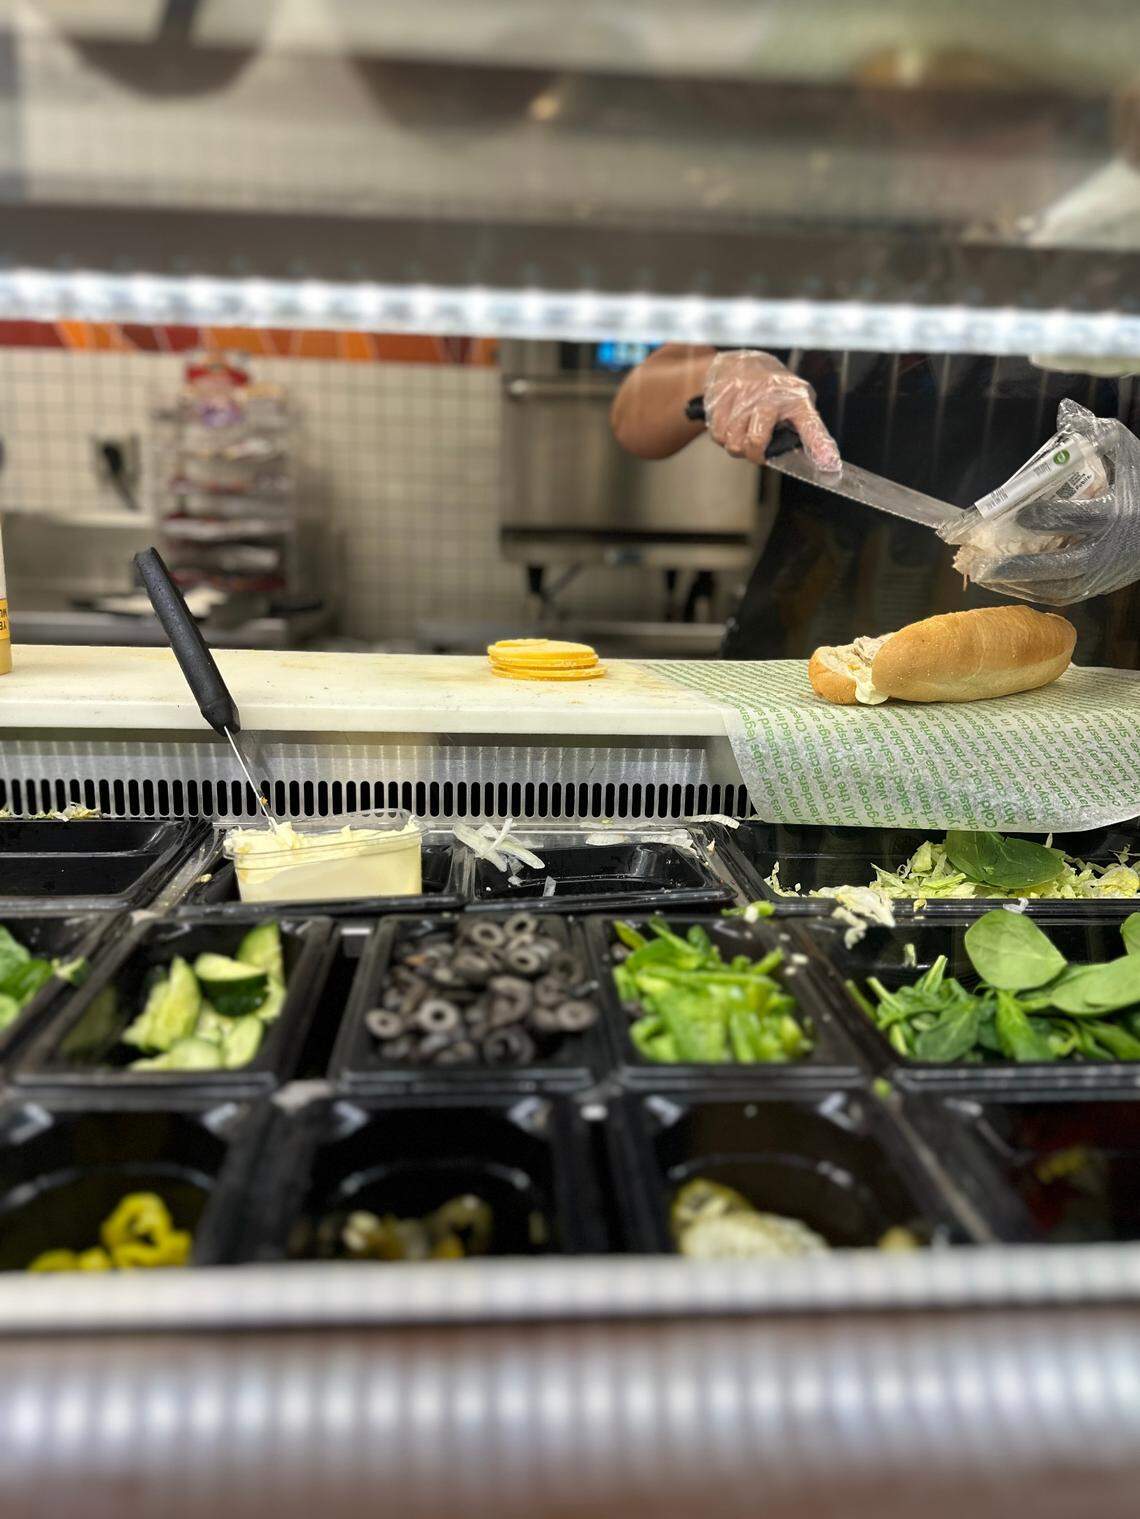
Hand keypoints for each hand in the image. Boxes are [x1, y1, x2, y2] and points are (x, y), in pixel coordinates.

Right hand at [702, 350, 840, 472]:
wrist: (741, 362)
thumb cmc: (774, 390)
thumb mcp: (798, 403)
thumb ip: (808, 431)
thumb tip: (825, 461)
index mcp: (795, 400)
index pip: (810, 424)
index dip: (818, 445)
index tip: (829, 465)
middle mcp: (769, 395)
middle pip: (755, 443)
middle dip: (754, 454)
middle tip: (757, 448)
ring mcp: (742, 395)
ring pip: (731, 441)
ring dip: (736, 445)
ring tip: (743, 433)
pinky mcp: (720, 397)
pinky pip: (716, 433)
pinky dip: (722, 435)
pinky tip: (731, 425)